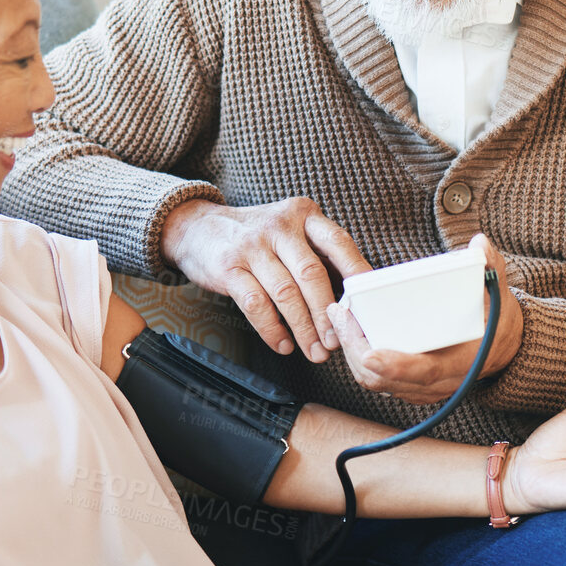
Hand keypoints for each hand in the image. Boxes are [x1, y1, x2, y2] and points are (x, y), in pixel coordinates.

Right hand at [160, 196, 370, 362]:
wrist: (198, 229)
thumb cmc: (256, 237)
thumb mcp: (290, 229)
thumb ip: (318, 252)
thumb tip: (353, 295)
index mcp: (303, 214)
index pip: (338, 242)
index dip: (356, 273)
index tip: (367, 304)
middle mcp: (280, 226)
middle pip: (312, 274)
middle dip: (327, 314)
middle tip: (336, 343)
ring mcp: (252, 246)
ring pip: (286, 293)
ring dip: (303, 329)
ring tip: (314, 351)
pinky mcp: (229, 267)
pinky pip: (256, 304)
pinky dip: (272, 329)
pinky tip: (283, 344)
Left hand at [326, 233, 524, 404]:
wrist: (503, 348)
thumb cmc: (497, 319)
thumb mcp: (497, 291)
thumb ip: (491, 266)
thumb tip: (479, 243)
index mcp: (463, 363)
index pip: (425, 372)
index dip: (396, 366)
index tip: (369, 353)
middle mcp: (441, 383)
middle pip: (386, 379)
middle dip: (356, 349)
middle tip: (342, 313)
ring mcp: (424, 389)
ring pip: (376, 382)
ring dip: (352, 352)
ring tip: (339, 316)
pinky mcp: (411, 387)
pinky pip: (377, 381)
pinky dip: (357, 360)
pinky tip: (347, 332)